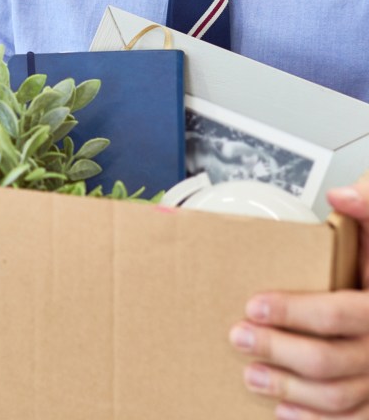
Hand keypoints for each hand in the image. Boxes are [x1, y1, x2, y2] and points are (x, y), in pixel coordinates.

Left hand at [229, 177, 368, 417]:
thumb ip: (368, 204)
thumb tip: (341, 195)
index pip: (338, 314)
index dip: (293, 312)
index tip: (253, 305)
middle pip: (332, 361)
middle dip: (278, 351)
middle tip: (238, 337)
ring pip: (340, 397)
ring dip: (290, 390)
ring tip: (252, 376)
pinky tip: (286, 412)